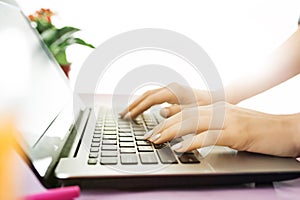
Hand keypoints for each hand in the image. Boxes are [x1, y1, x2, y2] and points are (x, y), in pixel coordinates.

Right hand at [120, 83, 211, 118]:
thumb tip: (161, 112)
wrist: (218, 98)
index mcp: (173, 91)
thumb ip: (176, 112)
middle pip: (146, 95)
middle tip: (122, 115)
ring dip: (138, 104)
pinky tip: (142, 110)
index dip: (137, 108)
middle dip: (133, 105)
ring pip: (149, 96)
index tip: (128, 117)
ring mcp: (171, 90)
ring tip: (128, 113)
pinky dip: (146, 104)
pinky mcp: (172, 93)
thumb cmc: (208, 106)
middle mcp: (170, 88)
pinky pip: (155, 98)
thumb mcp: (194, 111)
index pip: (149, 99)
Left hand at [145, 102, 299, 156]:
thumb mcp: (230, 124)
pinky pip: (210, 136)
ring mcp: (228, 119)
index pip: (186, 111)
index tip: (154, 130)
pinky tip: (181, 148)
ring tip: (157, 140)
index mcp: (217, 108)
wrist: (286, 129)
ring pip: (193, 122)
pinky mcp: (236, 132)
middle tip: (149, 137)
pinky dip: (193, 142)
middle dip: (164, 126)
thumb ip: (211, 124)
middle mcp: (220, 110)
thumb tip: (191, 131)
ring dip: (172, 131)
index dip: (167, 120)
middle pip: (185, 115)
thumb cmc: (258, 129)